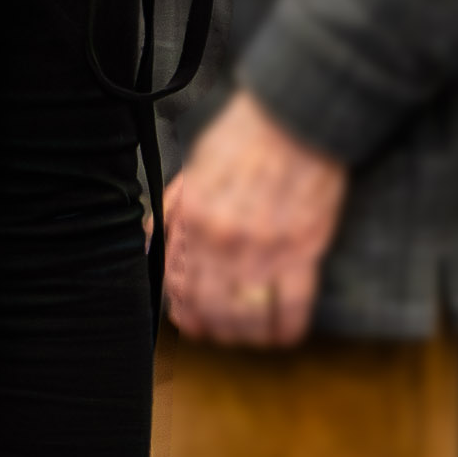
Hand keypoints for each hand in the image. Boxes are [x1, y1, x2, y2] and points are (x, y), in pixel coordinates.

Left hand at [164, 88, 345, 347]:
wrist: (295, 119)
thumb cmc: (244, 137)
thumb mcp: (193, 169)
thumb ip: (173, 211)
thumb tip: (153, 242)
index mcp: (194, 220)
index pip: (179, 282)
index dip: (182, 308)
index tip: (186, 318)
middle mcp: (225, 242)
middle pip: (211, 307)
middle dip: (210, 328)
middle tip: (213, 333)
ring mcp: (266, 250)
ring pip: (248, 315)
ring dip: (244, 335)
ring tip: (245, 337)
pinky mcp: (304, 251)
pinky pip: (292, 306)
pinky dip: (285, 329)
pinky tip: (281, 336)